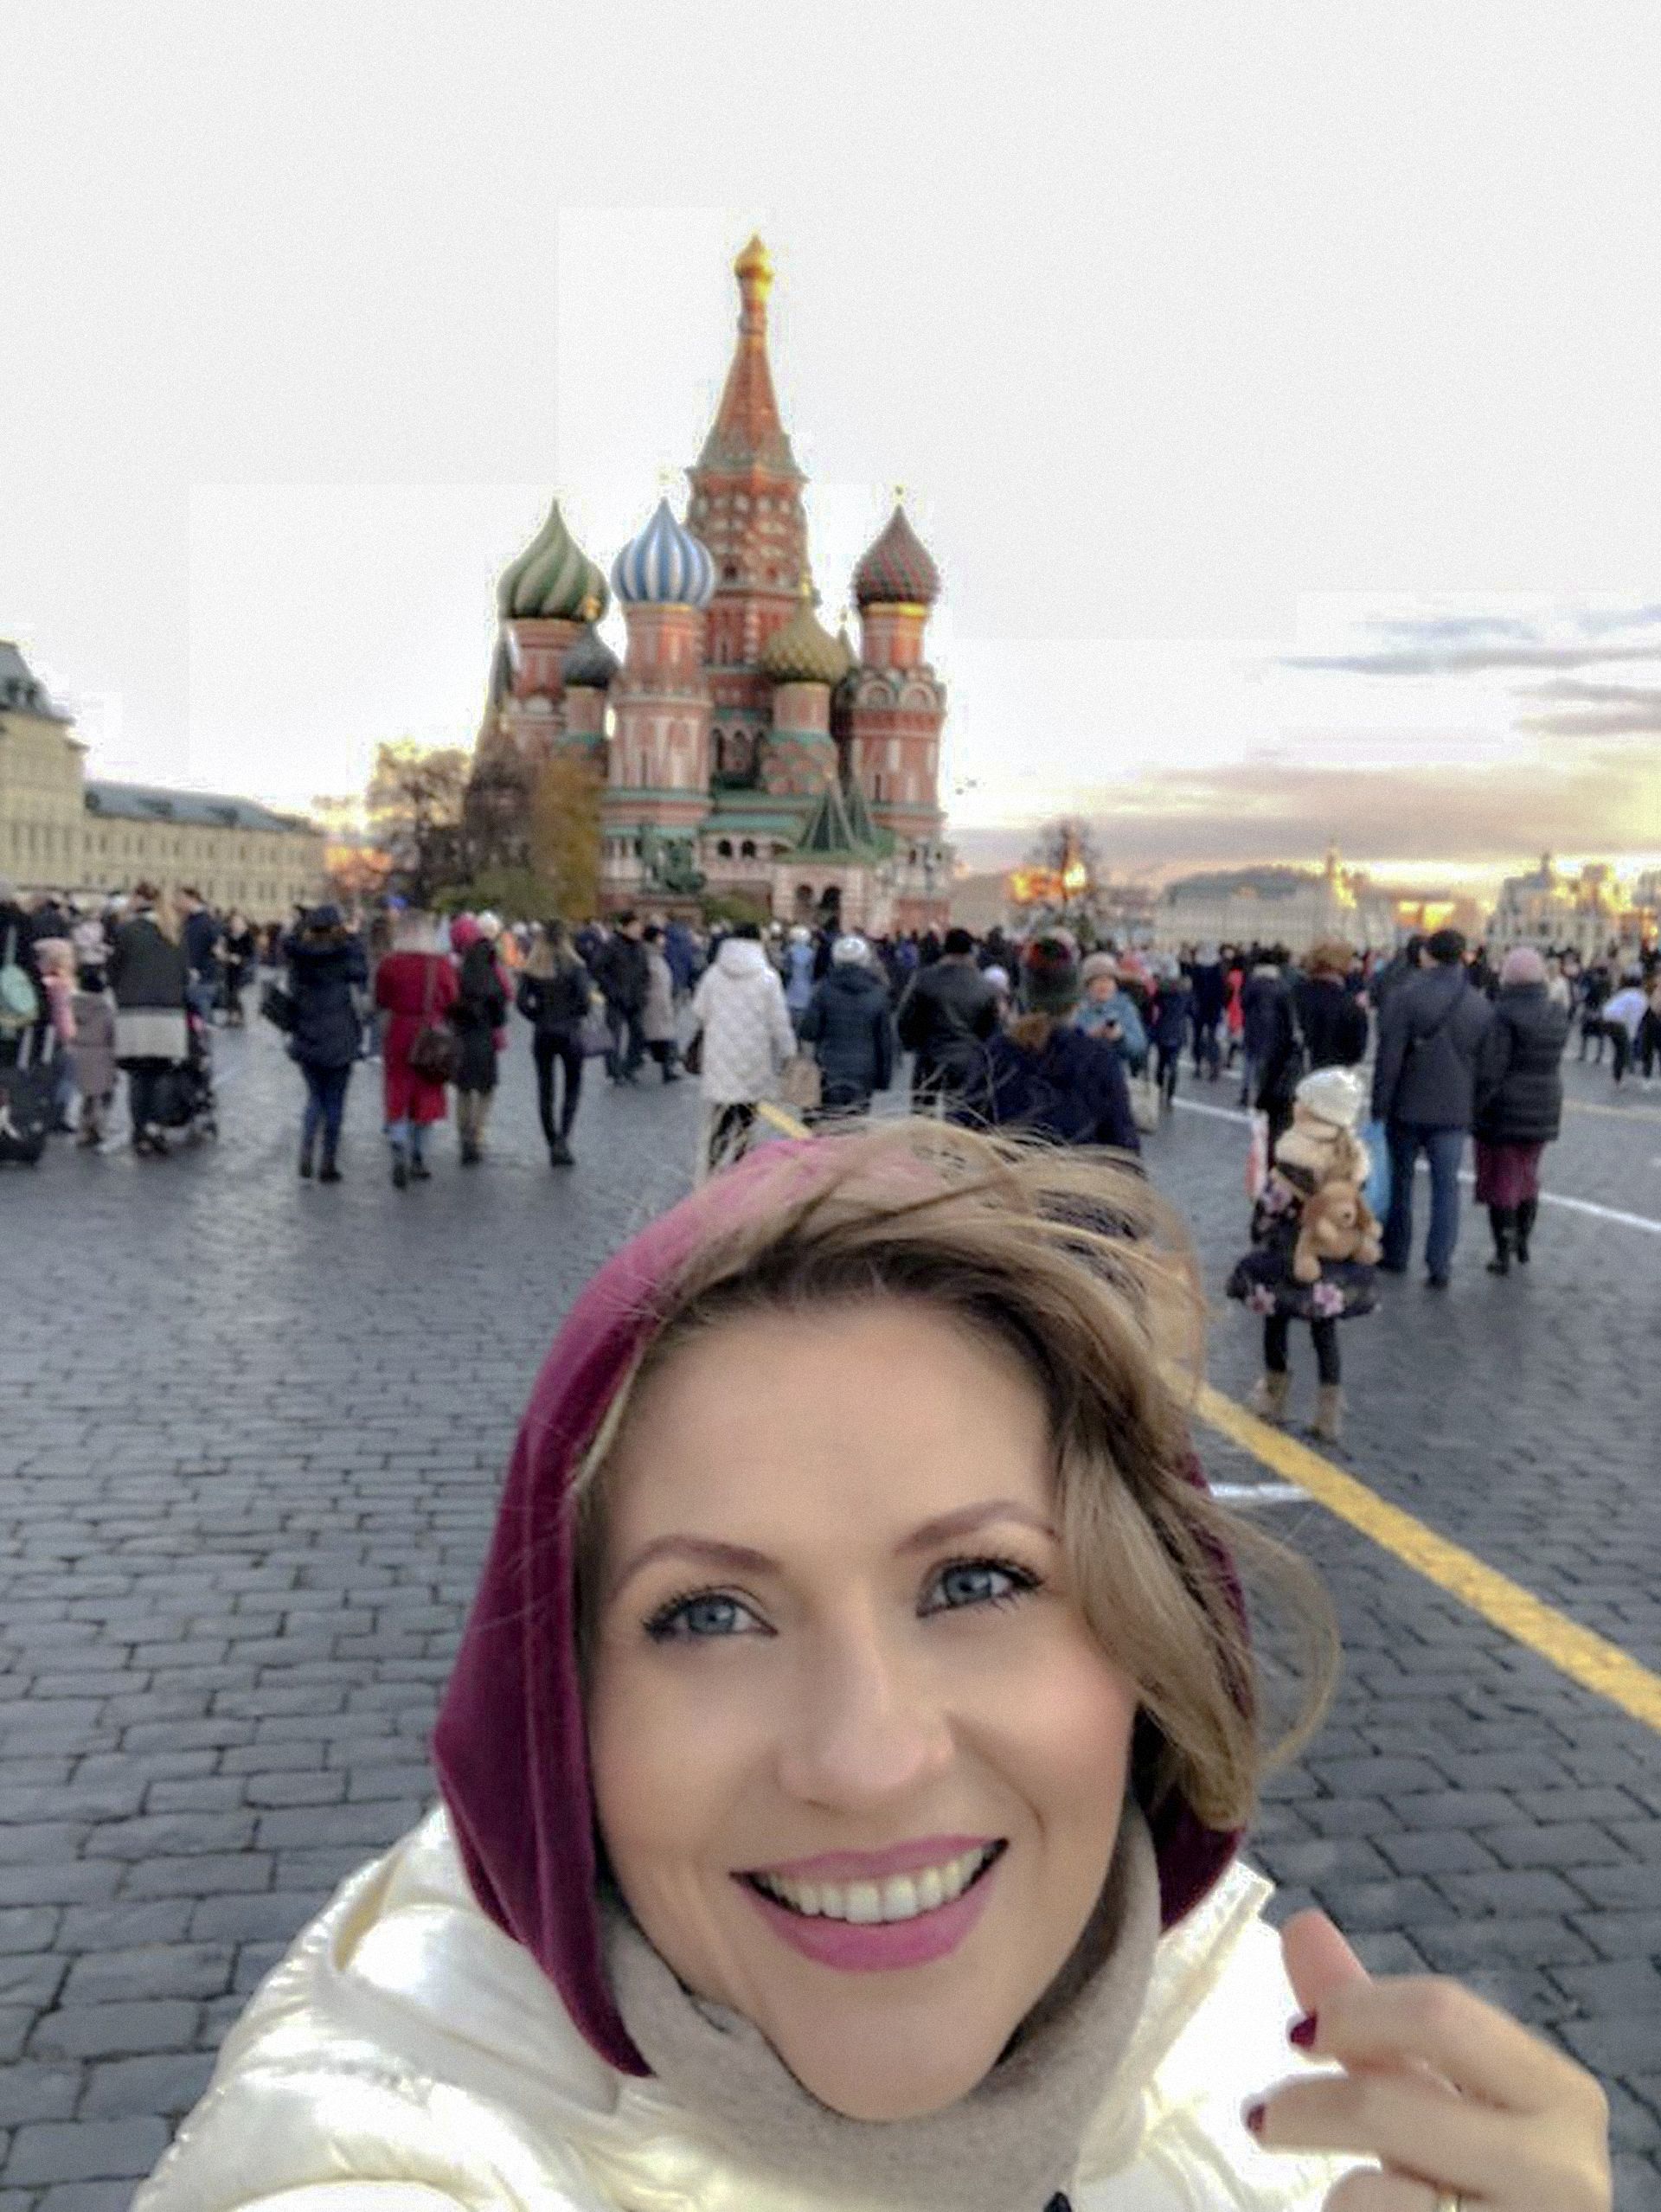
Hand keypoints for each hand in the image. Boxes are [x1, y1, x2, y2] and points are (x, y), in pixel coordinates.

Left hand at [1245, 1911, 1610, 2208]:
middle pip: (1389, 2106)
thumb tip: (1301, 1923)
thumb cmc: (1479, 2183)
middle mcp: (1563, 2168)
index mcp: (1560, 2094)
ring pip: (1376, 2196)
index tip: (1300, 2035)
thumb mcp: (1436, 2096)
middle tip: (1262, 2118)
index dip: (1352, 2013)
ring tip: (1335, 2198)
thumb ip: (1373, 2019)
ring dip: (1335, 2192)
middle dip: (1308, 2107)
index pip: (1440, 2013)